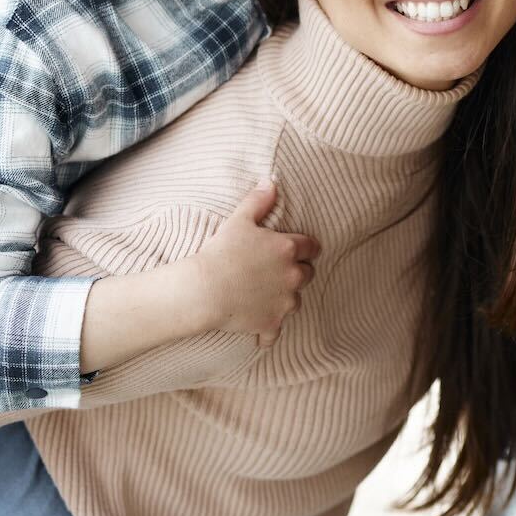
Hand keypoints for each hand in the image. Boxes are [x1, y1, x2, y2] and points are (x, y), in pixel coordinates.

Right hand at [189, 181, 319, 346]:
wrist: (203, 290)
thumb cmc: (220, 252)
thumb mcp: (239, 220)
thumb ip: (259, 201)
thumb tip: (271, 183)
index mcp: (289, 249)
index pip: (312, 247)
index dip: (306, 248)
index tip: (301, 250)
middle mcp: (293, 276)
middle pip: (308, 274)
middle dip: (297, 272)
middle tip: (279, 272)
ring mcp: (284, 303)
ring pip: (295, 301)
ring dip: (285, 299)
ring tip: (267, 295)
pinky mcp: (271, 324)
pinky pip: (275, 333)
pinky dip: (268, 331)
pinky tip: (259, 329)